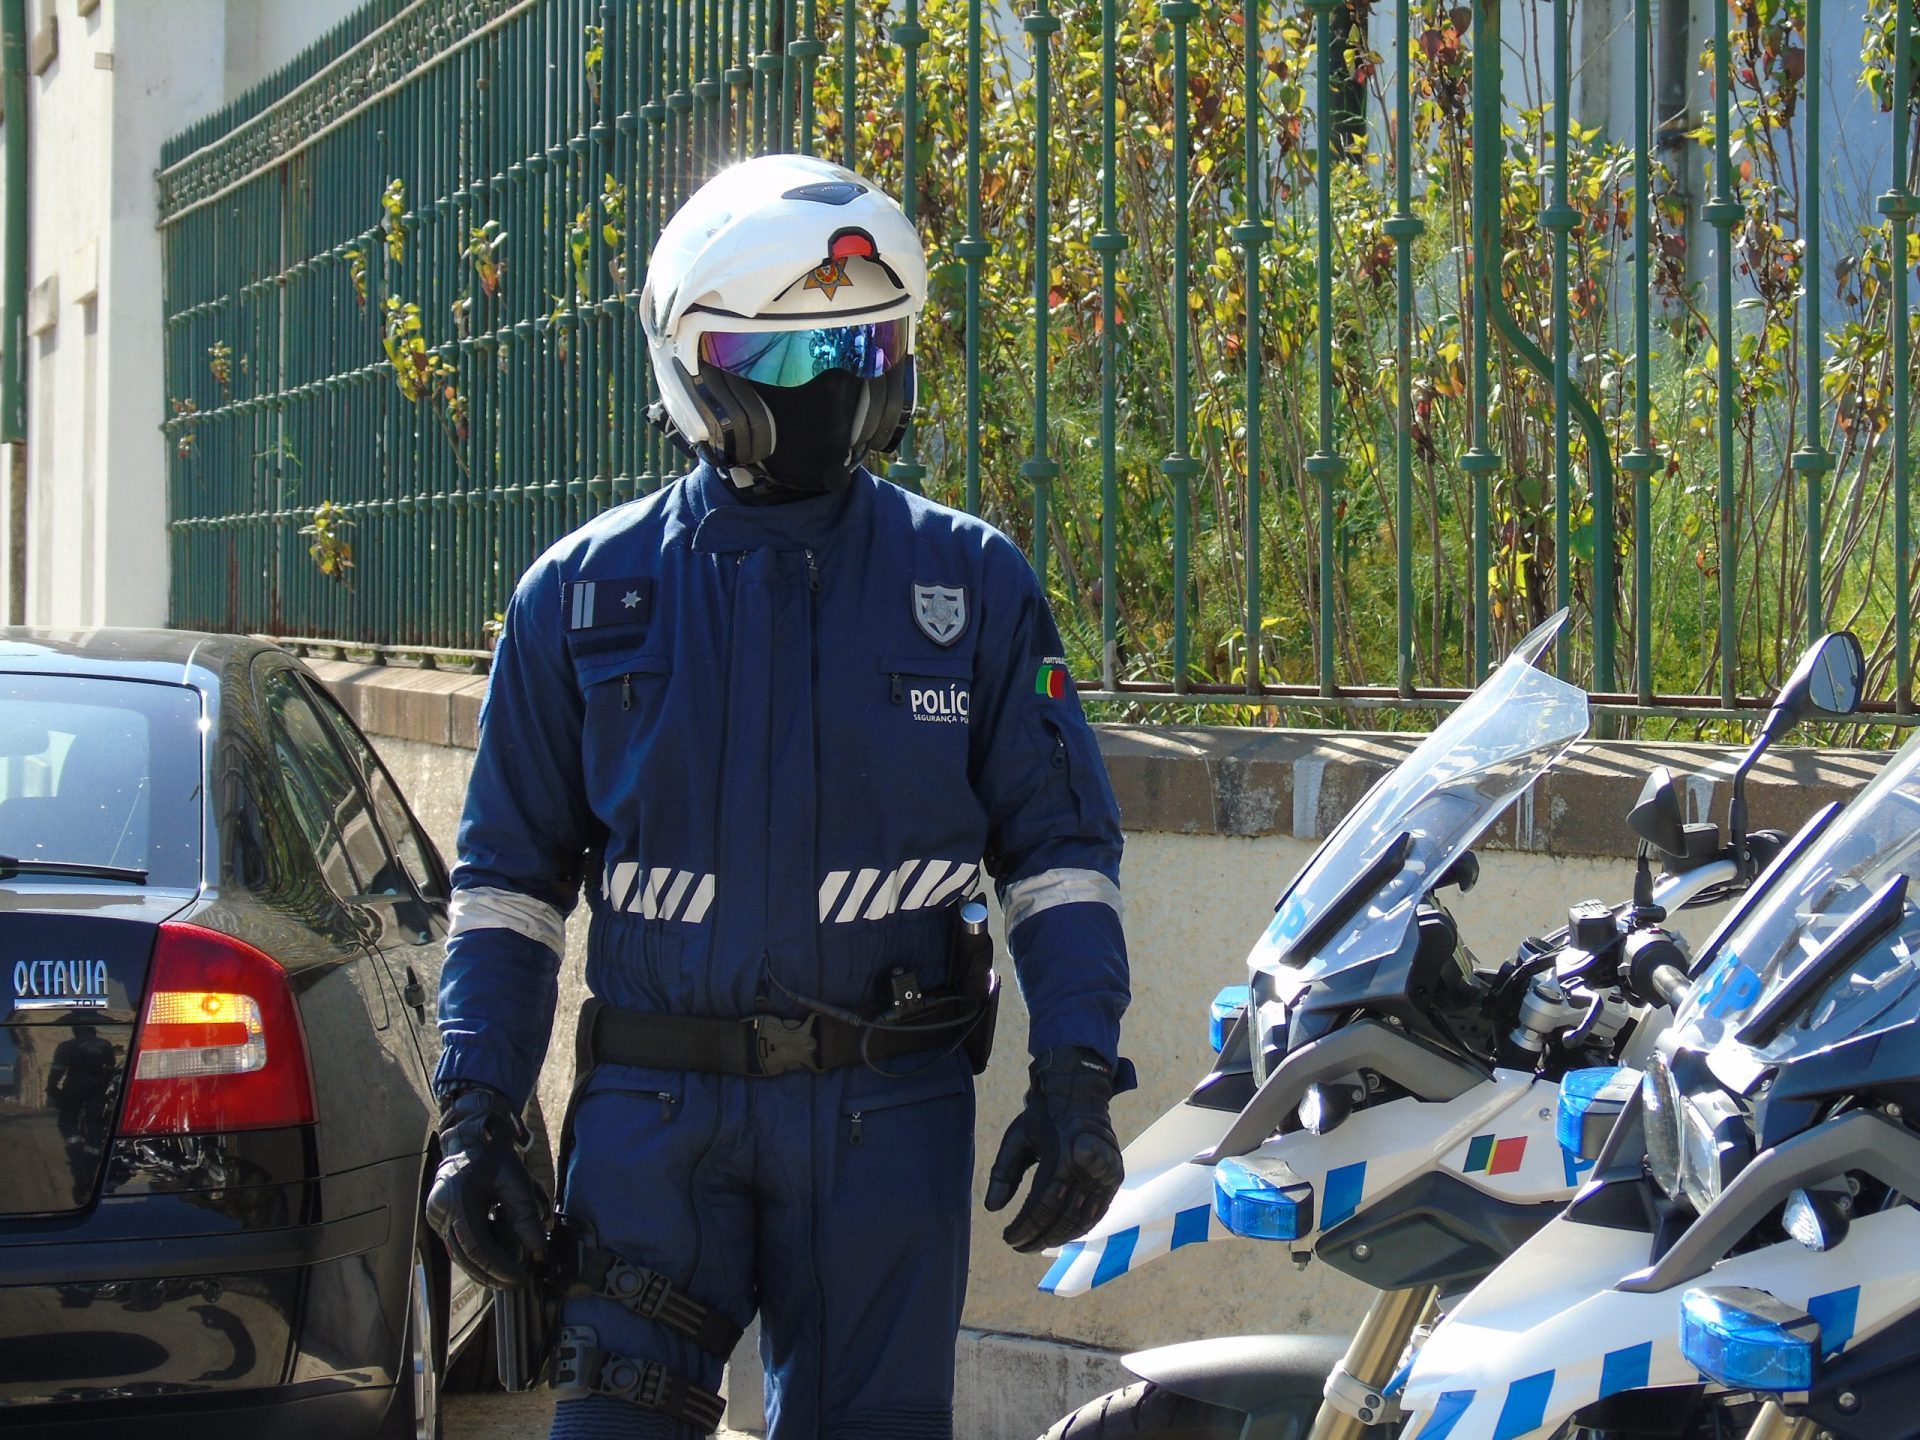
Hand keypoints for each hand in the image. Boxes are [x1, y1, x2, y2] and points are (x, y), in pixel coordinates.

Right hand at [425, 1084, 550, 1288]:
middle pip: (464, 1256)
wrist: (472, 1139)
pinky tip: (495, 1260)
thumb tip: (538, 1248)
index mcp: (457, 1198)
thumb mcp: (516, 1182)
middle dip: (491, 1274)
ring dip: (482, 1268)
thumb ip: (526, 1216)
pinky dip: (475, 1255)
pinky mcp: (438, 1218)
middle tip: (516, 1283)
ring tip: (507, 1276)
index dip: (499, 1266)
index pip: (477, 1246)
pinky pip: (456, 1244)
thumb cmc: (494, 1157)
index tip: (520, 1277)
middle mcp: (439, 1210)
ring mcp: (435, 1215)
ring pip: (458, 1254)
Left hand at [983, 1047, 1123, 1252]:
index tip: (1008, 1238)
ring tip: (1037, 1243)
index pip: (1042, 1207)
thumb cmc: (1043, 1117)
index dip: (1024, 1228)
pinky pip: (1098, 1212)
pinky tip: (1061, 1234)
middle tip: (1020, 1246)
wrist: (1079, 1093)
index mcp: (1062, 1156)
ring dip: (1059, 1238)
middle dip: (1039, 1238)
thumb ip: (1003, 1174)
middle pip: (1063, 1218)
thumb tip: (992, 1208)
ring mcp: (1106, 1174)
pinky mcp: (1115, 1178)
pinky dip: (1079, 1227)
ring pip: (1082, 1220)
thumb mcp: (1015, 1138)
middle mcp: (1088, 1168)